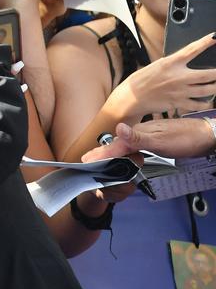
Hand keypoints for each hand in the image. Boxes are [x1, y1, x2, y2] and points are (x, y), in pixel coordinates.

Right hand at [83, 119, 215, 161]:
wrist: (207, 135)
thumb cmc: (186, 139)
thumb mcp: (162, 141)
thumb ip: (138, 137)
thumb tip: (117, 128)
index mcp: (139, 133)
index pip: (115, 145)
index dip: (101, 153)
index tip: (86, 160)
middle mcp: (141, 133)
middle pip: (117, 144)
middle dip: (102, 152)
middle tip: (87, 160)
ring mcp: (148, 136)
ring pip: (125, 145)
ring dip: (111, 152)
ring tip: (100, 158)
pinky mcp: (154, 141)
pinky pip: (133, 147)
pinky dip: (124, 152)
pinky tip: (125, 155)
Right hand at [116, 32, 215, 115]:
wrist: (131, 97)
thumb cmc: (141, 80)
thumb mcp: (156, 66)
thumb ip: (172, 64)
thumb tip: (184, 61)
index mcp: (170, 63)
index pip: (192, 50)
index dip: (206, 42)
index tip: (215, 37)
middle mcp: (178, 77)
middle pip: (208, 74)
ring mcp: (180, 91)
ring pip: (208, 90)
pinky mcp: (179, 103)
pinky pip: (199, 104)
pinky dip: (207, 103)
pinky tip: (209, 101)